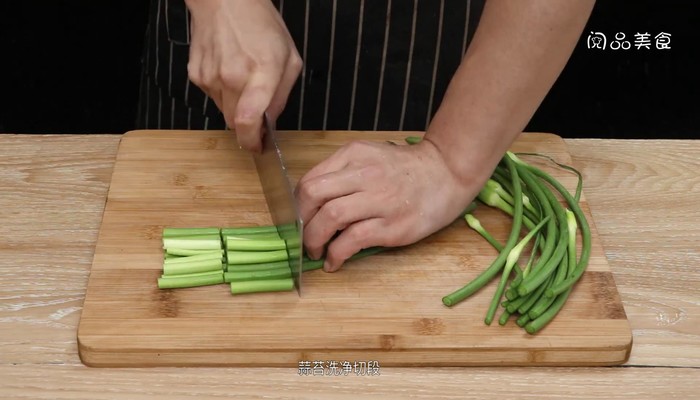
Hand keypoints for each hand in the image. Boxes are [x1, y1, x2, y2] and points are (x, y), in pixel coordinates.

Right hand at [186, 0, 301, 151]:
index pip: (250, 120)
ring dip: (236, 106)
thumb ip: (282, 95)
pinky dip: (223, 92)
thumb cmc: (260, 25)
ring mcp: (211, 77)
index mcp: (261, 72)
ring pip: (224, 112)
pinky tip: (229, 70)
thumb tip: (271, 120)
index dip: (252, 141)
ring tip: (244, 79)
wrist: (225, 1)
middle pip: (236, 123)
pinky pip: (212, 97)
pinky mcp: (197, 76)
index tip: (258, 147)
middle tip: (258, 110)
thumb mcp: (289, 58)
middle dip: (248, 124)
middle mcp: (232, 77)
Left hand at [295, 139, 478, 271]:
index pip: (310, 180)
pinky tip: (334, 262)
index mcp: (353, 155)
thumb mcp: (370, 157)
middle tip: (304, 238)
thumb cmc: (406, 170)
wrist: (447, 173)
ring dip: (314, 240)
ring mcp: (379, 200)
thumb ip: (343, 173)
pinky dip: (336, 254)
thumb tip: (312, 204)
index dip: (298, 206)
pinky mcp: (391, 225)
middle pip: (312, 195)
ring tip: (317, 252)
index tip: (301, 221)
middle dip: (300, 222)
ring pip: (330, 218)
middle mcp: (363, 174)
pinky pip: (352, 240)